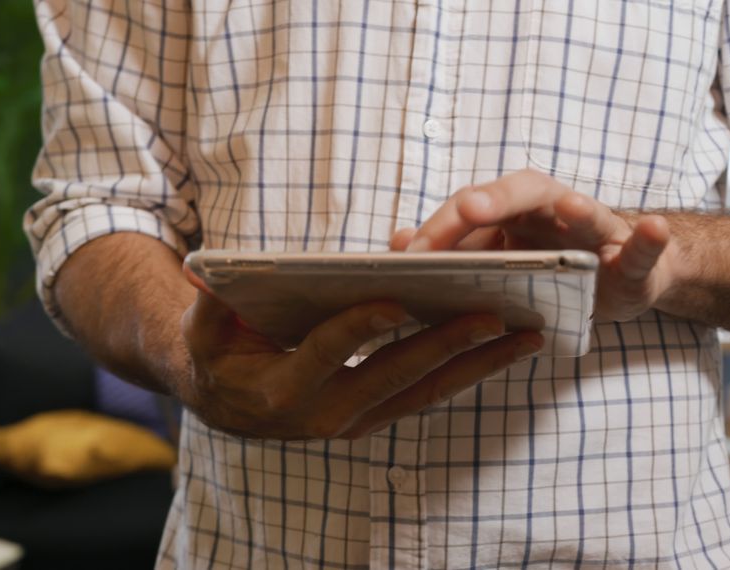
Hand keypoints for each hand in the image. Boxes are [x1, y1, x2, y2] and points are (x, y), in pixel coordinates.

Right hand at [177, 268, 543, 439]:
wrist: (229, 403)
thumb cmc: (220, 353)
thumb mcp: (204, 330)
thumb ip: (208, 304)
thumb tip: (205, 272)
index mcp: (282, 387)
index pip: (325, 353)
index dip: (356, 328)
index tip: (393, 301)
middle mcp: (326, 413)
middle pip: (394, 375)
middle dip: (446, 344)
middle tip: (492, 316)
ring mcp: (358, 419)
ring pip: (425, 392)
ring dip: (477, 365)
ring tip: (525, 336)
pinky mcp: (378, 416)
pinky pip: (429, 396)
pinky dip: (469, 373)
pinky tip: (505, 349)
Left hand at [391, 169, 676, 320]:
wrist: (622, 280)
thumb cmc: (554, 272)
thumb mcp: (502, 266)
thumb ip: (454, 253)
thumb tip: (393, 243)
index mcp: (515, 215)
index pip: (472, 210)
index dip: (441, 226)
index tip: (409, 249)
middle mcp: (554, 210)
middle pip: (522, 194)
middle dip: (496, 201)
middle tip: (470, 209)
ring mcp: (598, 230)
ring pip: (586, 209)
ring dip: (580, 208)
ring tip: (569, 205)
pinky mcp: (635, 257)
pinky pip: (643, 245)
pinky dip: (649, 238)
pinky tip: (653, 230)